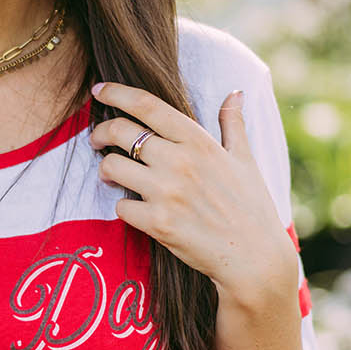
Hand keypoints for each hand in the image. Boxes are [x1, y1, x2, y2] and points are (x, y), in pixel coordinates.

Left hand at [90, 81, 298, 312]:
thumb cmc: (251, 207)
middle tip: (97, 139)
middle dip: (100, 132)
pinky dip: (122, 206)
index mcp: (198, 141)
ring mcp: (166, 193)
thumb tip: (234, 93)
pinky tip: (132, 207)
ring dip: (106, 169)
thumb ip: (233, 124)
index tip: (99, 91)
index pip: (147, 105)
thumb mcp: (245, 160)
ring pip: (111, 167)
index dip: (117, 93)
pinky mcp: (158, 223)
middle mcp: (179, 162)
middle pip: (120, 131)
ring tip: (111, 174)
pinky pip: (120, 206)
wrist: (254, 258)